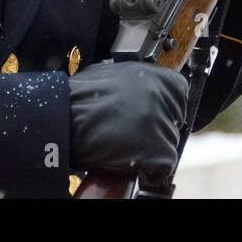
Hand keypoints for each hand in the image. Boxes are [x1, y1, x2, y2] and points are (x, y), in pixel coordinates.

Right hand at [68, 61, 188, 175]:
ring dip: (152, 147)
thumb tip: (148, 91)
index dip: (166, 105)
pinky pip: (164, 164)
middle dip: (159, 127)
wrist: (62, 118)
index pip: (179, 91)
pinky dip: (150, 167)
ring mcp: (161, 121)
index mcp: (154, 74)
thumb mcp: (114, 76)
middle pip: (175, 118)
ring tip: (125, 143)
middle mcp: (161, 95)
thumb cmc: (79, 99)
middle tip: (135, 131)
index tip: (154, 113)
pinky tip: (130, 158)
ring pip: (169, 141)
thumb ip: (138, 82)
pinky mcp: (157, 148)